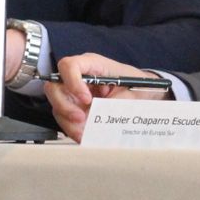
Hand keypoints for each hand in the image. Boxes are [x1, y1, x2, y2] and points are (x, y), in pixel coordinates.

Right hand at [45, 53, 162, 141]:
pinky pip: (65, 119)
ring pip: (57, 105)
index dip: (72, 82)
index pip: (69, 66)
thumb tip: (100, 116)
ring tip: (83, 132)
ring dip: (68, 121)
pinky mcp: (76, 108)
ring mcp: (75, 93)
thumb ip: (114, 102)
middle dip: (64, 105)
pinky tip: (84, 135)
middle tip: (80, 118)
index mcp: (92, 64)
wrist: (144, 93)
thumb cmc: (137, 84)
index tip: (86, 99)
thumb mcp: (130, 91)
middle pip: (54, 86)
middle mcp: (79, 77)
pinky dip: (72, 129)